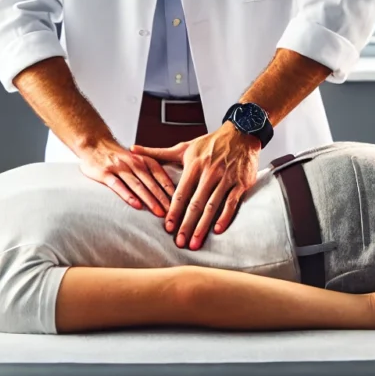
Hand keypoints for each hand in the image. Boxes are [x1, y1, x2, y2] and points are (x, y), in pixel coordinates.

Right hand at [79, 139, 175, 217]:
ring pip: (137, 185)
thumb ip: (149, 171)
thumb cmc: (117, 155)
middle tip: (173, 212)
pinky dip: (128, 196)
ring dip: (149, 199)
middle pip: (151, 182)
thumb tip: (166, 189)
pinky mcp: (105, 173)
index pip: (160, 175)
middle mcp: (133, 163)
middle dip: (163, 198)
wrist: (94, 143)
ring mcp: (119, 168)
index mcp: (143, 159)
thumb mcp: (136, 158)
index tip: (179, 202)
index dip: (170, 189)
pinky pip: (118, 186)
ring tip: (158, 212)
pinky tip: (136, 205)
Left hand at [134, 123, 259, 249]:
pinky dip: (225, 217)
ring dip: (203, 226)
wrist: (241, 133)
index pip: (180, 193)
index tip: (167, 227)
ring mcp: (226, 178)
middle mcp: (209, 172)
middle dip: (187, 225)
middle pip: (195, 203)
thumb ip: (158, 153)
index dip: (173, 211)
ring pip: (212, 206)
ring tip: (195, 242)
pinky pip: (232, 203)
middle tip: (180, 242)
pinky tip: (217, 230)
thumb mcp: (184, 147)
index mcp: (194, 165)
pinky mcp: (240, 183)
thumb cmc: (210, 143)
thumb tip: (133, 149)